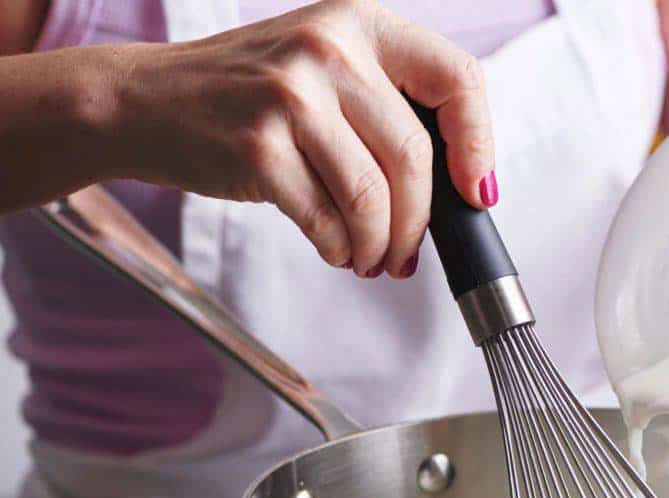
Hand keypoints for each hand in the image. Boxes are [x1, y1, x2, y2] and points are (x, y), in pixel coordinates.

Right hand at [117, 0, 494, 278]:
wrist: (144, 100)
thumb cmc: (246, 94)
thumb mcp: (323, 65)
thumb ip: (387, 103)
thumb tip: (457, 183)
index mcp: (360, 23)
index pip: (457, 79)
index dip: (479, 144)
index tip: (476, 192)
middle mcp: (329, 49)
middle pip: (414, 156)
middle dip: (419, 222)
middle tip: (406, 254)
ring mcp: (291, 97)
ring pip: (374, 197)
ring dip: (380, 244)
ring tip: (370, 258)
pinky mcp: (259, 148)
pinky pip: (328, 219)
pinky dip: (341, 248)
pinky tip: (336, 249)